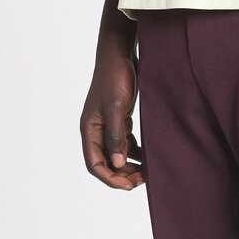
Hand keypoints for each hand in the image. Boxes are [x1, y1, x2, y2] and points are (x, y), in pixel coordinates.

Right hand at [80, 53, 143, 189]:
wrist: (120, 52)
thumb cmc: (114, 76)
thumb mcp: (116, 107)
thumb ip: (116, 137)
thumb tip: (116, 164)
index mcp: (89, 129)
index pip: (94, 164)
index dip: (110, 179)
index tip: (128, 186)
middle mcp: (96, 130)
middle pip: (107, 163)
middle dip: (123, 175)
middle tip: (143, 180)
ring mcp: (108, 126)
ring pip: (117, 156)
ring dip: (131, 166)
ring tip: (148, 171)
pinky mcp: (120, 120)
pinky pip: (127, 144)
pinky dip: (136, 153)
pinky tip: (148, 157)